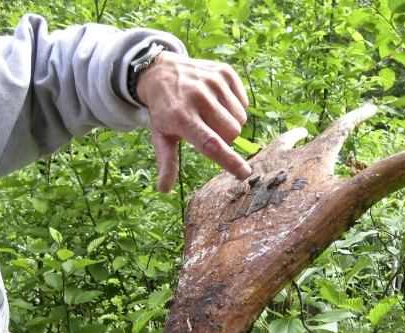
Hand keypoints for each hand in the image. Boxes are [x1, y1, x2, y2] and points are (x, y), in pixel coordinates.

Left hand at [136, 53, 251, 192]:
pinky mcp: (224, 72)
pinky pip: (244, 103)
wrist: (161, 71)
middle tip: (209, 130)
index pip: (210, 143)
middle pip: (232, 132)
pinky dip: (235, 106)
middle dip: (225, 137)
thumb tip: (164, 189)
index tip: (244, 173)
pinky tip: (218, 101)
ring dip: (230, 122)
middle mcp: (198, 97)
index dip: (229, 160)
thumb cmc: (164, 110)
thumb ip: (166, 163)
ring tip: (212, 115)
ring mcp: (212, 82)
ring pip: (240, 119)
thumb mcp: (160, 135)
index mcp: (181, 117)